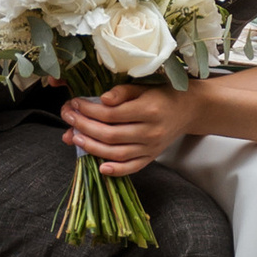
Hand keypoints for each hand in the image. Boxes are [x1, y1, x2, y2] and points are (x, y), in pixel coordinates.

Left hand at [61, 82, 199, 174]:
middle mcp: (150, 132)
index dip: (89, 110)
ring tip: (73, 137)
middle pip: (110, 134)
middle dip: (84, 126)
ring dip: (91, 147)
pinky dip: (116, 170)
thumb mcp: (144, 86)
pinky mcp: (151, 158)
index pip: (111, 114)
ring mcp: (151, 148)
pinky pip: (132, 168)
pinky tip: (99, 167)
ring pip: (117, 153)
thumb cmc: (162, 94)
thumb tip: (102, 100)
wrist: (188, 110)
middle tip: (67, 116)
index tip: (74, 103)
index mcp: (149, 110)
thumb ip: (122, 92)